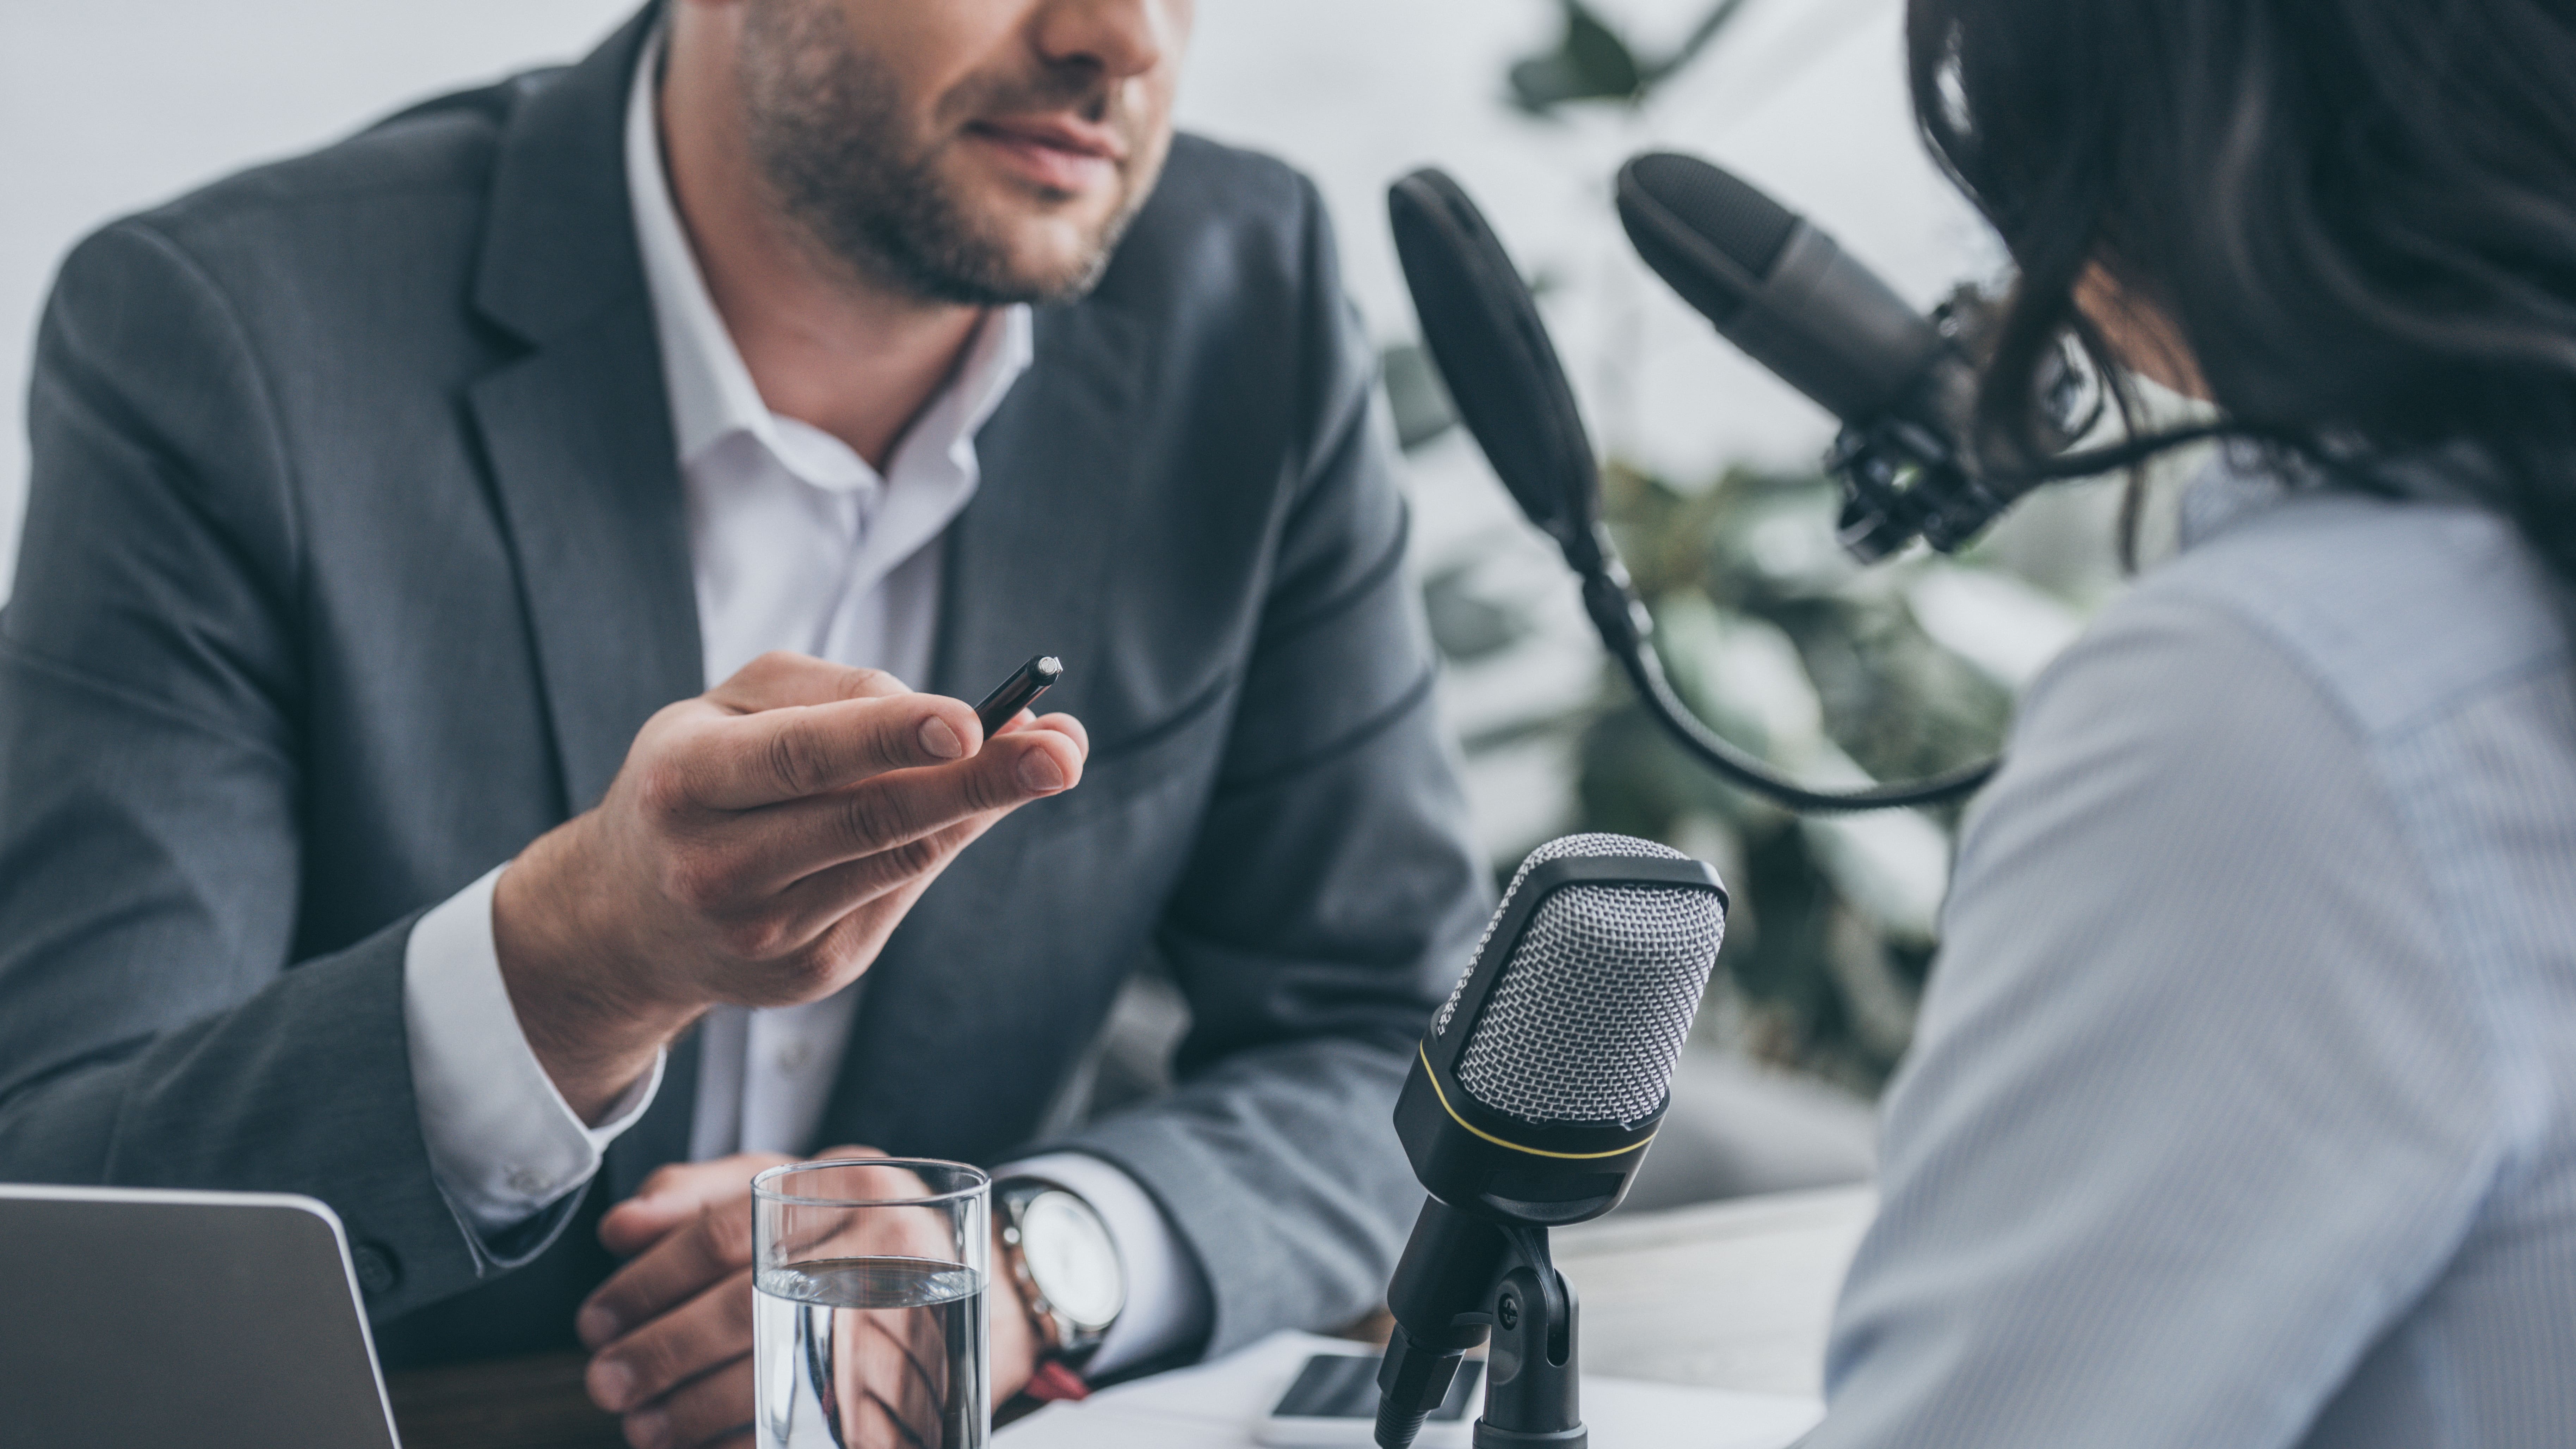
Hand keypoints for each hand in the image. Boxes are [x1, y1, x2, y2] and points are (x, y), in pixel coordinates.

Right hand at [492, 652, 1087, 1117]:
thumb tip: (950, 713)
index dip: (890, 738)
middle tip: (1060, 749)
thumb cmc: (695, 779)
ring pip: (899, 860)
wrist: (625, 918)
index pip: (802, 758)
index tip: (972, 719)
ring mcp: (767, 933)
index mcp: (685, 783)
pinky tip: (977, 806)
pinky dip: (946, 842)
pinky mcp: (812, 972)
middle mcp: (718, 867)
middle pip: (870, 820)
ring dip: (984, 808)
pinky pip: (899, 895)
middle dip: (977, 781)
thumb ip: (832, 695)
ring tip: (1053, 756)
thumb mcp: (729, 708)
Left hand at [579, 1149, 1043, 1448]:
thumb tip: (620, 1228)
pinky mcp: (913, 1389)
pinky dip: (751, 1447)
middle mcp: (889, 1244)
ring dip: (694, 1410)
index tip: (597, 1318)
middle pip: (747, 1305)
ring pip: (778, 1373)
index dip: (649, 1281)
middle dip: (661, 1352)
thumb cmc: (872, 1236)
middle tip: (607, 1379)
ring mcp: (908, 1318)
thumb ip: (708, 1193)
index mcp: (854, 1183)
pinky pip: (820, 1429)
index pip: (727, 1232)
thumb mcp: (803, 1189)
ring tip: (643, 1425)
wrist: (999, 1289)